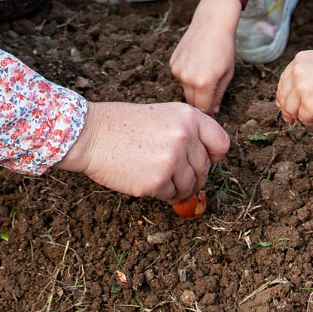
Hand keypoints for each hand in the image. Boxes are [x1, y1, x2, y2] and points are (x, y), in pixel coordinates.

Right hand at [54, 102, 230, 202]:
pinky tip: (148, 182)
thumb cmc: (122, 124)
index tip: (202, 161)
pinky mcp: (157, 181)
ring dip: (179, 188)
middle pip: (205, 169)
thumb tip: (207, 161)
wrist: (90, 134)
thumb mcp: (162, 115)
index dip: (213, 157)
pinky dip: (162, 194)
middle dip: (193, 176)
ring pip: (191, 186)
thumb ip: (187, 132)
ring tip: (160, 178)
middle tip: (173, 173)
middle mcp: (184, 137)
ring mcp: (172, 160)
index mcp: (189, 117)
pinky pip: (172, 196)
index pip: (221, 144)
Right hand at [170, 0, 242, 113]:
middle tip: (210, 93)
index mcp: (204, 83)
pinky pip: (180, 78)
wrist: (211, 25)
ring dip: (193, 88)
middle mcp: (187, 78)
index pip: (203, 109)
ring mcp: (177, 70)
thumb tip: (213, 111)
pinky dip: (187, 76)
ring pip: (185, 90)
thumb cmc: (224, 49)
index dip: (209, 111)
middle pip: (191, 102)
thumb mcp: (227, 75)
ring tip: (203, 72)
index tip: (213, 110)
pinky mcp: (172, 63)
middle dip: (200, 101)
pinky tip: (195, 63)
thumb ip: (219, 95)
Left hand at [276, 46, 312, 128]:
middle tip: (291, 119)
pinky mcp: (310, 105)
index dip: (284, 95)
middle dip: (288, 109)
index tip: (283, 104)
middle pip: (285, 96)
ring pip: (292, 110)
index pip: (285, 80)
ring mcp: (302, 88)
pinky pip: (305, 120)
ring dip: (302, 117)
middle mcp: (298, 72)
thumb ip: (307, 76)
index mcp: (301, 60)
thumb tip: (293, 98)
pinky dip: (312, 124)